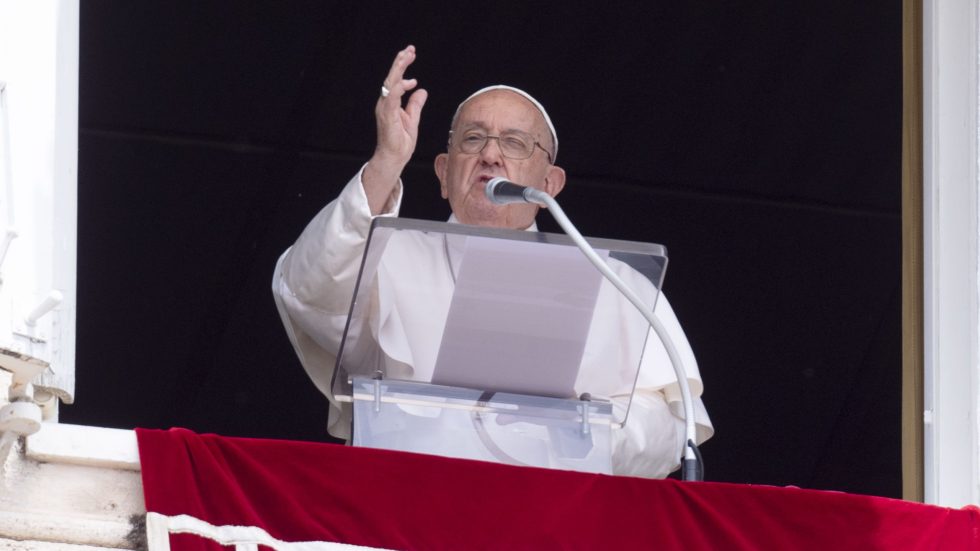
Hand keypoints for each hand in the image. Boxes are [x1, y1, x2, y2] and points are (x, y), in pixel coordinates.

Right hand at [363, 45, 427, 213]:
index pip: (396, 79)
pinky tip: (407, 81)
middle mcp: (386, 102)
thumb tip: (422, 90)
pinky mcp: (387, 117)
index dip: (403, 65)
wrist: (394, 158)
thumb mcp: (413, 118)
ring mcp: (385, 109)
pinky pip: (391, 100)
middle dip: (400, 61)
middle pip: (392, 77)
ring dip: (399, 69)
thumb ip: (415, 104)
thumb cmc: (401, 141)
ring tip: (407, 56)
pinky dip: (399, 89)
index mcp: (391, 102)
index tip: (412, 54)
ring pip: (390, 84)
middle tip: (410, 49)